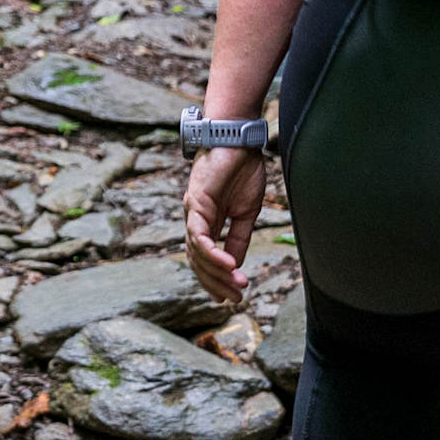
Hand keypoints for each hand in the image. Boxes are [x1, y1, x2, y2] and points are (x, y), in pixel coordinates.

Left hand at [182, 145, 268, 304]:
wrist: (239, 140)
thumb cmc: (242, 170)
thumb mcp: (246, 212)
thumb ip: (238, 237)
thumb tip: (236, 265)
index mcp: (207, 222)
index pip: (205, 259)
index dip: (215, 280)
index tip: (231, 297)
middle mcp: (195, 220)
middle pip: (198, 262)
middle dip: (217, 283)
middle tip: (237, 299)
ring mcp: (192, 212)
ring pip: (198, 253)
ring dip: (218, 272)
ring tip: (238, 284)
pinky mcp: (195, 202)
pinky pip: (200, 235)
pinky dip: (213, 252)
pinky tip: (229, 265)